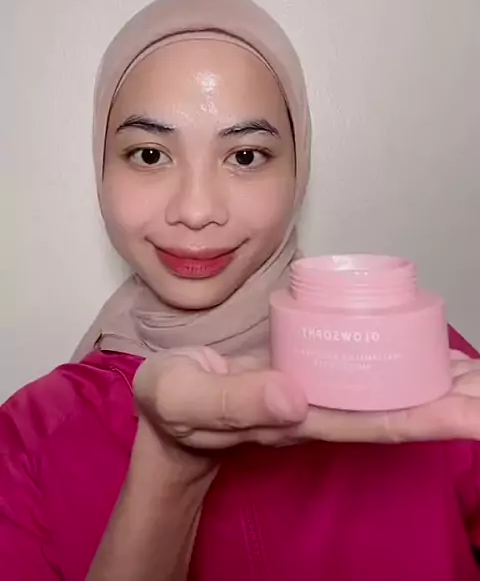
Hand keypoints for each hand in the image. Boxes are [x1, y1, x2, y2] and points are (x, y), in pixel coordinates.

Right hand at [133, 347, 479, 456]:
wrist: (168, 406)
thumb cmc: (172, 404)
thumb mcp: (186, 400)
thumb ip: (234, 400)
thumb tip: (295, 395)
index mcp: (294, 419)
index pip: (373, 422)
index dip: (427, 416)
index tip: (473, 412)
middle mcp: (317, 410)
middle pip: (395, 411)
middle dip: (449, 403)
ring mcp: (316, 392)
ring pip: (385, 391)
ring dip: (436, 385)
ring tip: (479, 376)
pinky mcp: (310, 369)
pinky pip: (364, 368)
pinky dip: (400, 361)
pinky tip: (423, 352)